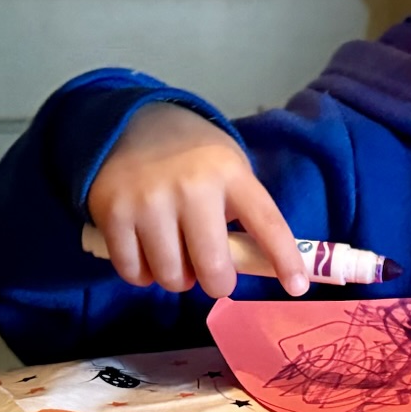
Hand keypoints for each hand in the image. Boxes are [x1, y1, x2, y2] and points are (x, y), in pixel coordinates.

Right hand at [85, 104, 307, 298]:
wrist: (128, 123)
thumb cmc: (191, 157)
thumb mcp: (228, 168)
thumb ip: (241, 210)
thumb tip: (251, 265)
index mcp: (230, 174)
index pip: (266, 223)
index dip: (284, 259)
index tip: (297, 287)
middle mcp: (192, 188)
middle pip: (213, 267)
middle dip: (218, 283)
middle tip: (213, 276)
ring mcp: (150, 201)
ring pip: (171, 276)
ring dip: (178, 279)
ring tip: (176, 259)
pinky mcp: (113, 214)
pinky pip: (133, 272)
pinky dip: (142, 275)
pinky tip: (147, 256)